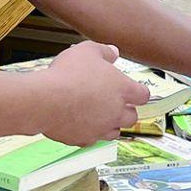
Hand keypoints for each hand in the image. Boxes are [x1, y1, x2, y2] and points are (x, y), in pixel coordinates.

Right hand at [33, 42, 149, 143]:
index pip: (143, 95)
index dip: (138, 92)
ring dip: (109, 123)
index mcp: (122, 89)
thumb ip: (105, 51)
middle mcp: (116, 112)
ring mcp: (101, 129)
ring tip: (96, 112)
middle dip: (126, 110)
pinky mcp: (84, 140)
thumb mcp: (88, 50)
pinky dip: (89, 132)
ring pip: (114, 132)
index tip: (132, 89)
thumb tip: (114, 52)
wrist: (46, 100)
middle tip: (113, 101)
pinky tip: (78, 122)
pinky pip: (92, 139)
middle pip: (132, 117)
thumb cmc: (68, 73)